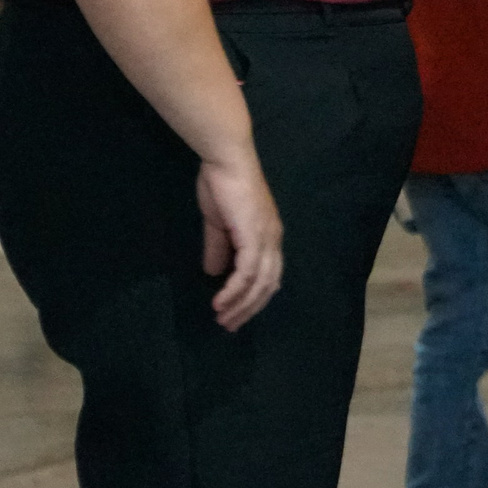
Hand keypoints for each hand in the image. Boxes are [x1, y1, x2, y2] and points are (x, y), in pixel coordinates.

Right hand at [196, 152, 282, 329]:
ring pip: (260, 283)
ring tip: (223, 319)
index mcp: (268, 236)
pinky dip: (235, 290)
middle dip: (249, 309)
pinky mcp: (254, 236)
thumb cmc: (222, 185)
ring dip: (241, 304)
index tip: (235, 314)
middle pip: (269, 285)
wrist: (226, 161)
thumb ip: (218, 247)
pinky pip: (247, 272)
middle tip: (229, 326)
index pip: (268, 275)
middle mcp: (273, 240)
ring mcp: (267, 238)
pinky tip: (221, 302)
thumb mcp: (218, 223)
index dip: (254, 297)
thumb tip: (214, 272)